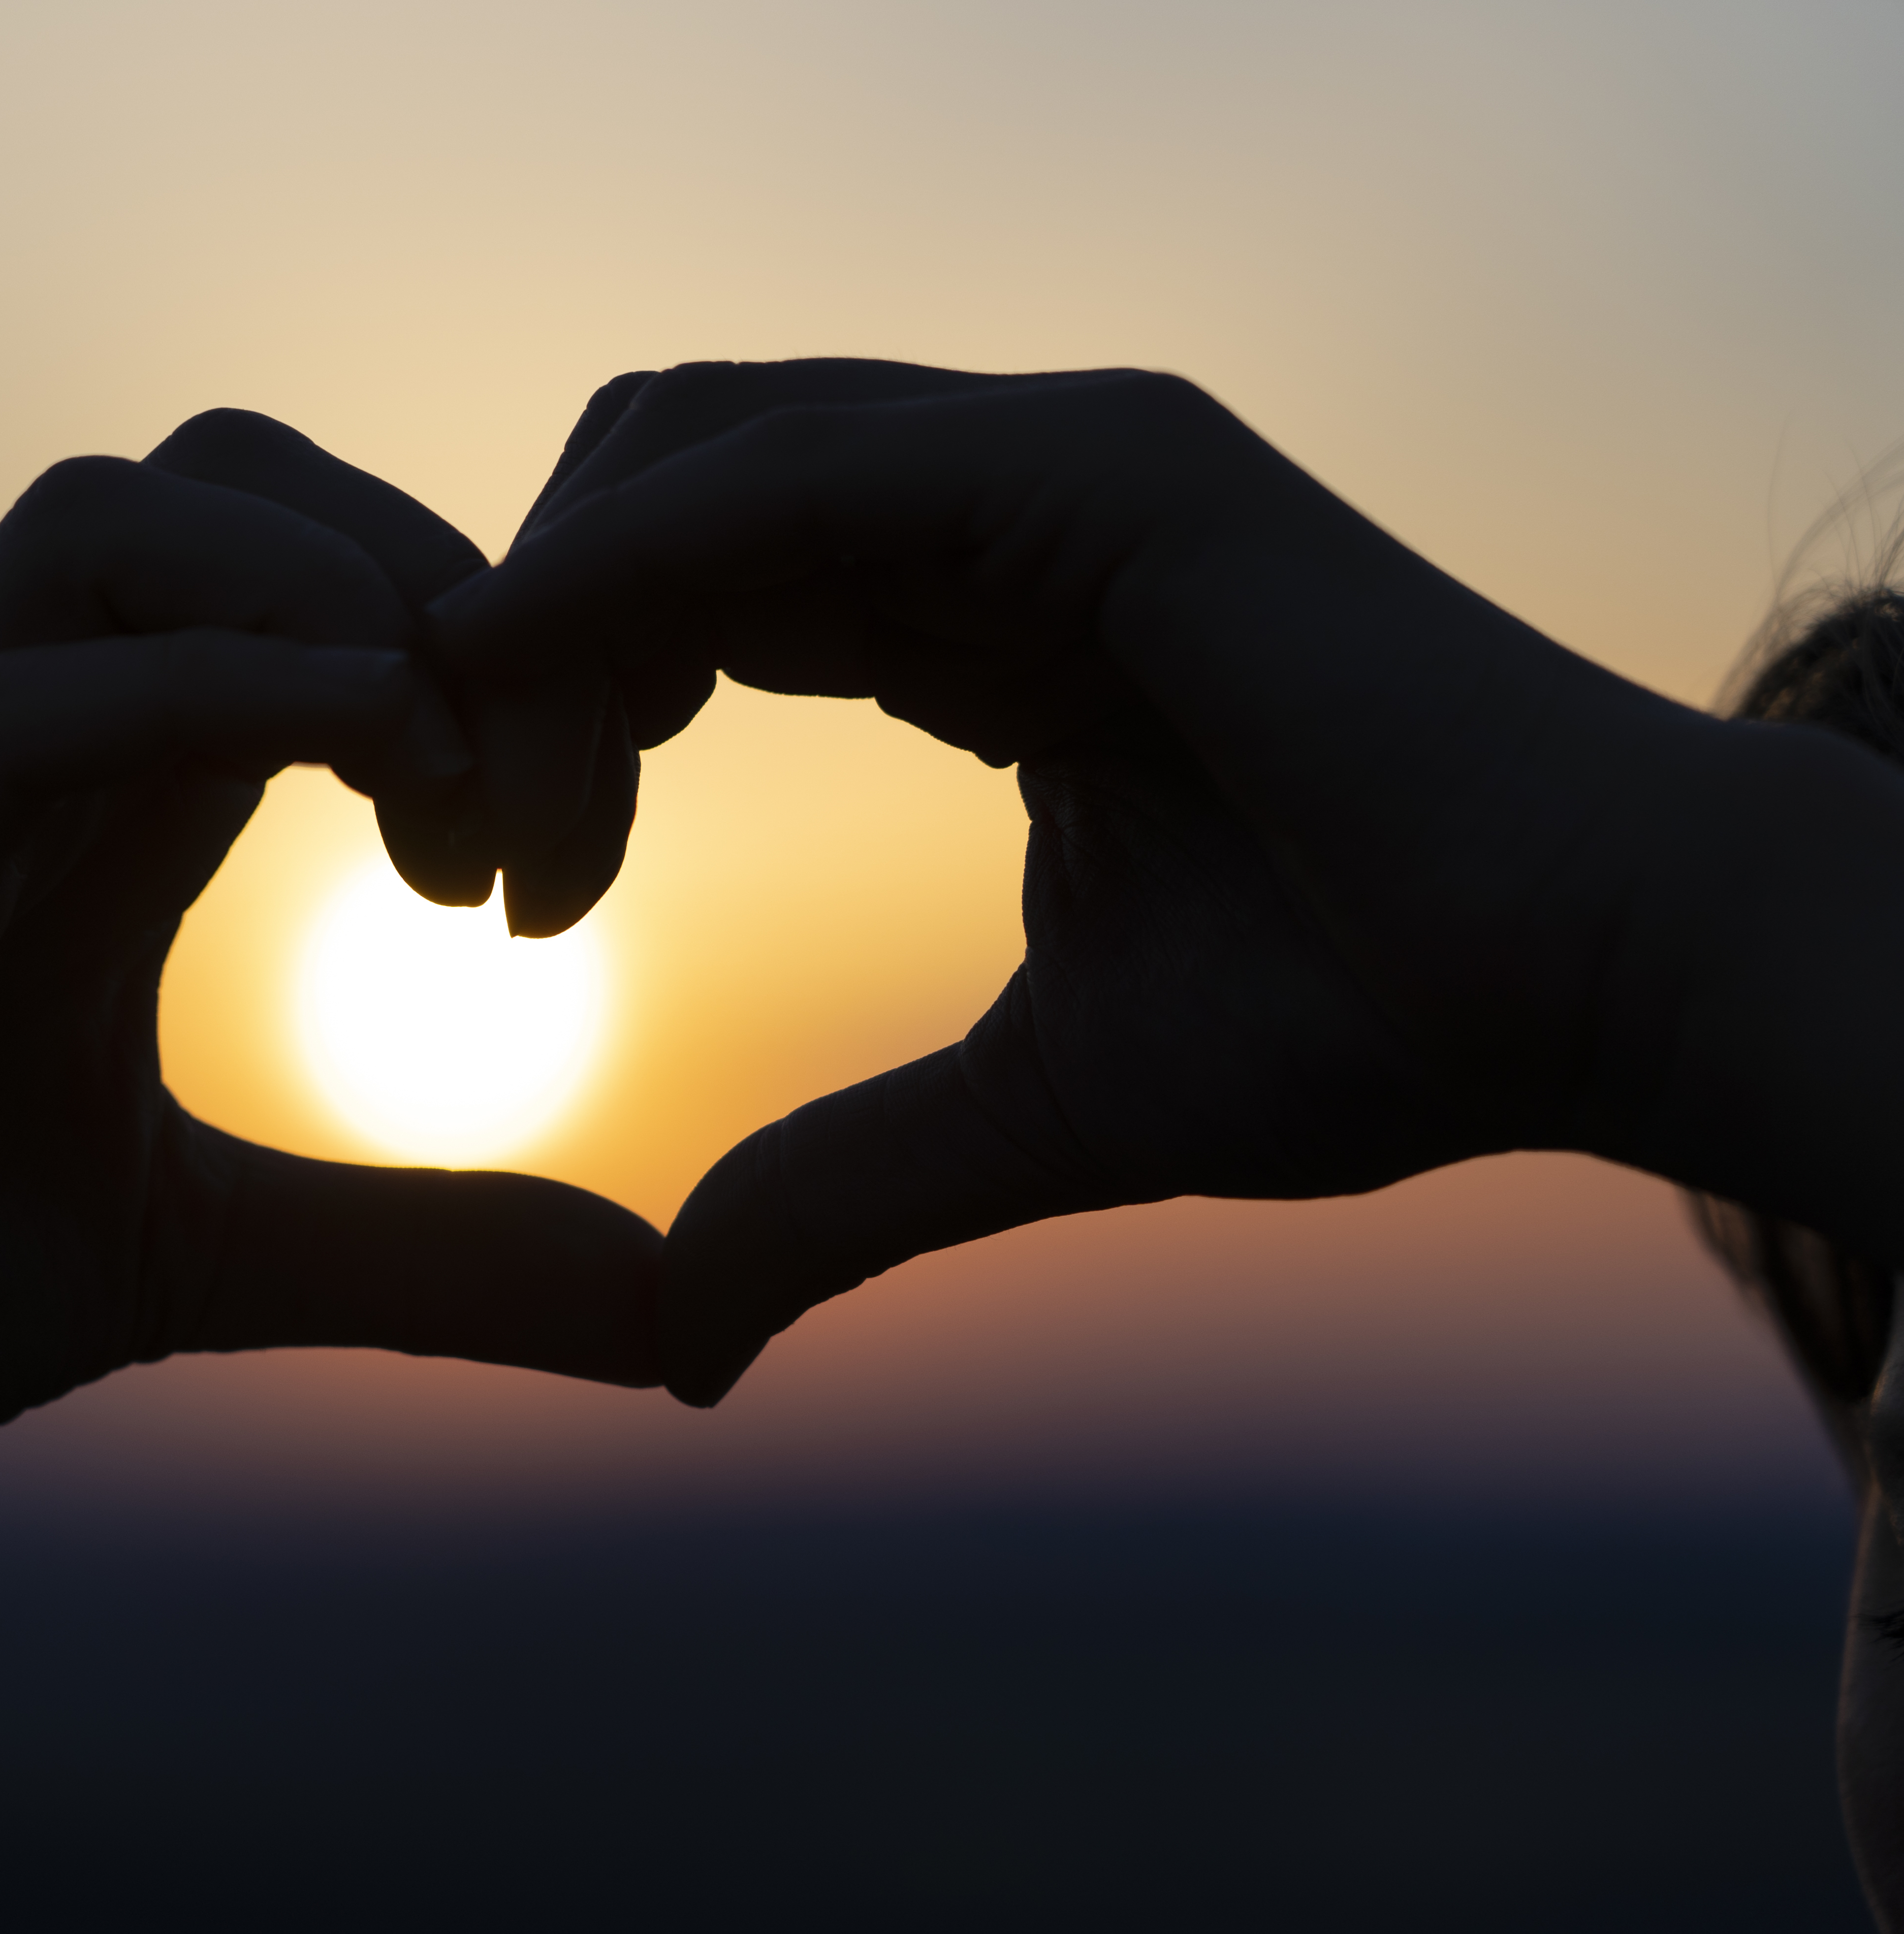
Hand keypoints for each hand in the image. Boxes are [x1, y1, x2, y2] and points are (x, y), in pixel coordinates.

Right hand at [0, 411, 661, 1539]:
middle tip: (524, 799)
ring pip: (110, 508)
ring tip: (441, 781)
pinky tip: (361, 791)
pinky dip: (211, 696)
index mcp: (108, 794)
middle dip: (428, 574)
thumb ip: (428, 1257)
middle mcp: (15, 740)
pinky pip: (27, 698)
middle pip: (231, 471)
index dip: (480, 651)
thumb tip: (672, 1319)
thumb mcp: (209, 1260)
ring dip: (325, 593)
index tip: (559, 852)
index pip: (308, 575)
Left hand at [437, 359, 1903, 1402]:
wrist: (1588, 993)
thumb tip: (676, 1340)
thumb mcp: (1029, 1112)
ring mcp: (1053, 465)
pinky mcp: (1107, 468)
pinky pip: (790, 466)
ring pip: (689, 453)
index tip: (501, 894)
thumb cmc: (1361, 1031)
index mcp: (985, 617)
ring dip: (551, 622)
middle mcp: (1000, 511)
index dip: (559, 716)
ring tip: (529, 836)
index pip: (689, 595)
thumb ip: (842, 1185)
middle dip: (523, 665)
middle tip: (484, 869)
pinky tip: (532, 680)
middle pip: (652, 502)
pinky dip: (632, 556)